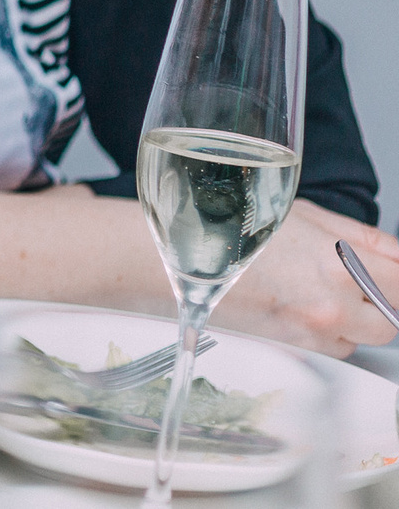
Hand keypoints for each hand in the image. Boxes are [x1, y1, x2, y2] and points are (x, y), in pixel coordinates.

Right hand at [211, 198, 398, 355]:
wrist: (186, 260)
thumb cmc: (237, 230)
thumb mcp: (307, 215)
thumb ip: (364, 238)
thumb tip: (398, 255)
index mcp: (340, 264)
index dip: (397, 276)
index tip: (391, 273)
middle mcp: (333, 305)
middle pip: (392, 318)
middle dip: (381, 300)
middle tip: (352, 279)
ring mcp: (315, 331)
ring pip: (366, 337)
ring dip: (357, 319)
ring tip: (321, 291)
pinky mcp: (297, 349)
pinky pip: (335, 348)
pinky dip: (330, 332)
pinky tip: (301, 305)